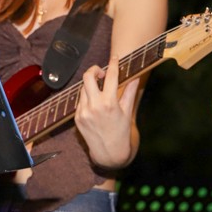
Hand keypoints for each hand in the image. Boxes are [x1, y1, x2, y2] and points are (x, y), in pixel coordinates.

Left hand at [75, 53, 137, 168]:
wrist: (109, 153)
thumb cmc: (121, 132)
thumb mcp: (128, 111)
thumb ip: (129, 92)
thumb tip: (135, 77)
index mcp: (109, 103)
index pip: (111, 76)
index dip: (113, 64)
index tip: (115, 57)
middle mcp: (94, 106)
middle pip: (88, 77)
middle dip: (94, 69)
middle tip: (102, 71)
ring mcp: (83, 112)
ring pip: (83, 88)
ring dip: (91, 84)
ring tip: (101, 88)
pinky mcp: (77, 118)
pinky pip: (80, 100)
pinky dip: (87, 96)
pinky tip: (95, 102)